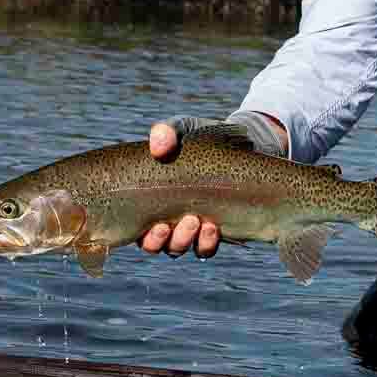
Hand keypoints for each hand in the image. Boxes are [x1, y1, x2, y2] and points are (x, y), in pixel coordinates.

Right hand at [139, 112, 288, 259]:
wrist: (240, 144)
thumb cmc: (201, 136)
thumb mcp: (183, 128)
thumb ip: (167, 131)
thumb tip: (158, 146)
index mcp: (151, 196)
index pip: (136, 225)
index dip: (142, 233)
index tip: (155, 223)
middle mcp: (166, 216)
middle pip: (154, 244)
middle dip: (161, 240)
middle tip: (172, 224)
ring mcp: (189, 225)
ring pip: (178, 247)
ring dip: (183, 240)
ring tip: (196, 222)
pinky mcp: (213, 229)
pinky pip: (204, 248)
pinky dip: (205, 243)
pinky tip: (213, 228)